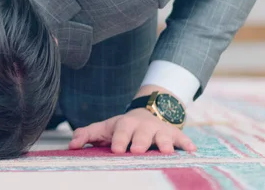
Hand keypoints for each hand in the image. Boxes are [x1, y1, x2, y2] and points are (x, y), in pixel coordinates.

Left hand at [68, 108, 196, 154]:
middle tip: (137, 150)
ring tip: (166, 151)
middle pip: (142, 134)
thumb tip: (71, 145)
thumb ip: (87, 135)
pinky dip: (187, 143)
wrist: (147, 113)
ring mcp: (160, 130)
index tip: (116, 149)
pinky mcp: (175, 135)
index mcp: (125, 124)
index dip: (118, 139)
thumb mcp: (104, 128)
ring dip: (165, 143)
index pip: (120, 131)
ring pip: (163, 135)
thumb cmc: (122, 127)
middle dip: (140, 141)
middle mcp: (143, 126)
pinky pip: (183, 138)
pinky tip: (192, 151)